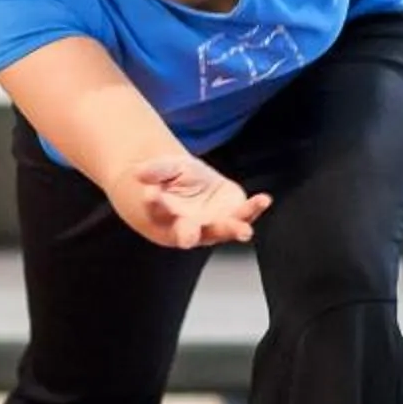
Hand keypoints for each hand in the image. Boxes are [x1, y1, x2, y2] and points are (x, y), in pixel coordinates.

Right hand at [121, 154, 269, 249]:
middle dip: (188, 234)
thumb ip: (156, 170)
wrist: (193, 187)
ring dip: (232, 230)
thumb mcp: (165, 168)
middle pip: (188, 233)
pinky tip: (263, 200)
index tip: (150, 193)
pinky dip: (254, 209)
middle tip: (188, 235)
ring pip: (221, 231)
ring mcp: (213, 226)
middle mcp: (189, 228)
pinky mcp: (233, 217)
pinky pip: (244, 215)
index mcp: (165, 216)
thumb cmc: (174, 181)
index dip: (153, 203)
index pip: (157, 211)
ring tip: (243, 230)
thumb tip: (139, 173)